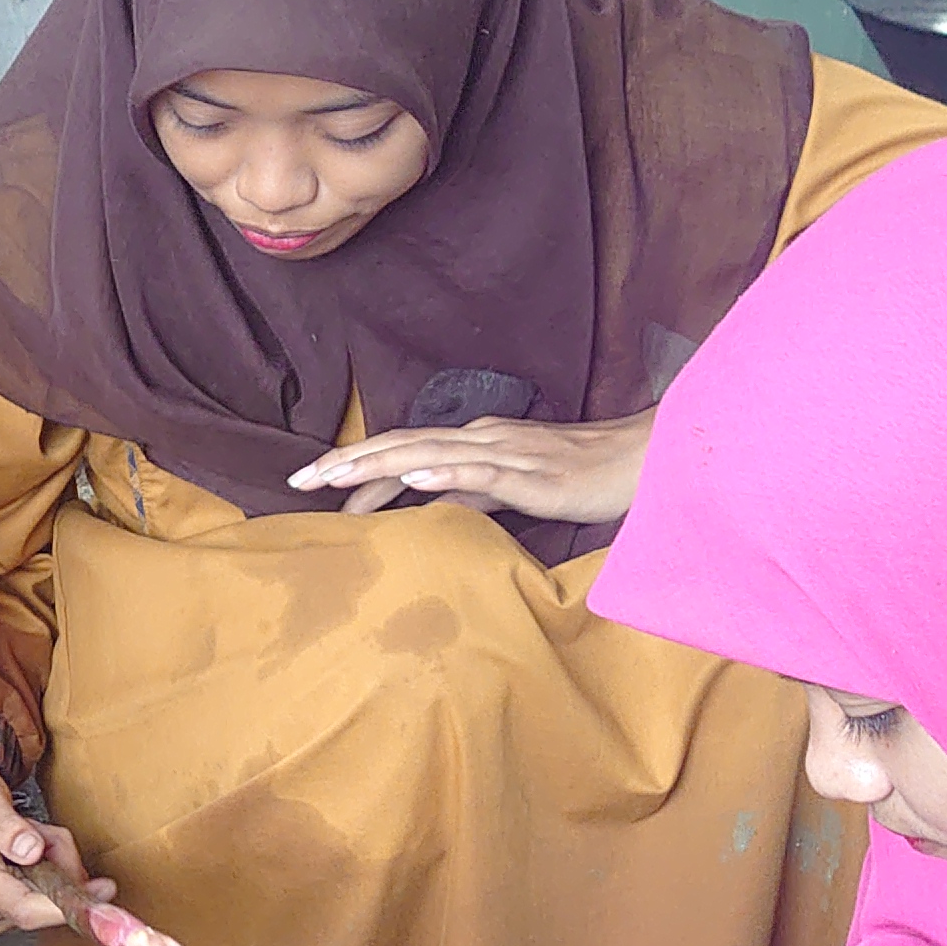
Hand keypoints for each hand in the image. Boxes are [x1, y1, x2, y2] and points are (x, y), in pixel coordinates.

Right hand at [0, 732, 107, 936]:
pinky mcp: (3, 909)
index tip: (103, 893)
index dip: (66, 906)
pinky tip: (29, 848)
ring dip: (54, 863)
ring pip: (49, 897)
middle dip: (59, 865)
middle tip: (41, 830)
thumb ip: (7, 826)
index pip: (25, 910)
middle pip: (45, 901)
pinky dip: (50, 869)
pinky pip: (45, 896)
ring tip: (28, 833)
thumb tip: (30, 851)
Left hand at [284, 411, 652, 525]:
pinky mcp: (537, 476)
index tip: (313, 482)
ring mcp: (510, 454)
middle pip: (404, 445)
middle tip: (298, 480)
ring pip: (433, 454)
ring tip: (336, 475)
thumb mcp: (515, 490)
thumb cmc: (584, 475)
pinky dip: (447, 473)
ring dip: (381, 463)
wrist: (648, 460)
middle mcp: (485, 439)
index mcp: (478, 441)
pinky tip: (416, 479)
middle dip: (349, 461)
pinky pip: (486, 474)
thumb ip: (472, 494)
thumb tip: (427, 506)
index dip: (358, 464)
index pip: (405, 450)